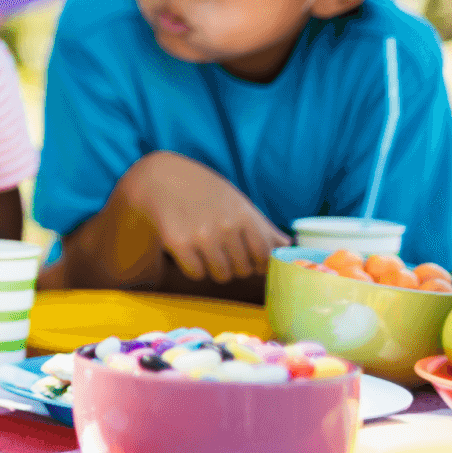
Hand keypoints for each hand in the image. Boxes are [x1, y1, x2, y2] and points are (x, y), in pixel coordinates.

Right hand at [123, 152, 289, 283]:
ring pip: (221, 275)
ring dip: (214, 267)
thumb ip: (263, 228)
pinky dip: (194, 267)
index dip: (257, 262)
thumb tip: (291, 247)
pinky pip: (196, 272)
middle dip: (235, 264)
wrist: (160, 177)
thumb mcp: (237, 202)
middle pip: (243, 269)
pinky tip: (189, 250)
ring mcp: (202, 236)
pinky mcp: (178, 244)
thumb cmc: (205, 191)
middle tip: (221, 248)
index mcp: (244, 215)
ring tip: (205, 249)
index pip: (264, 256)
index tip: (248, 256)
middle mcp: (226, 227)